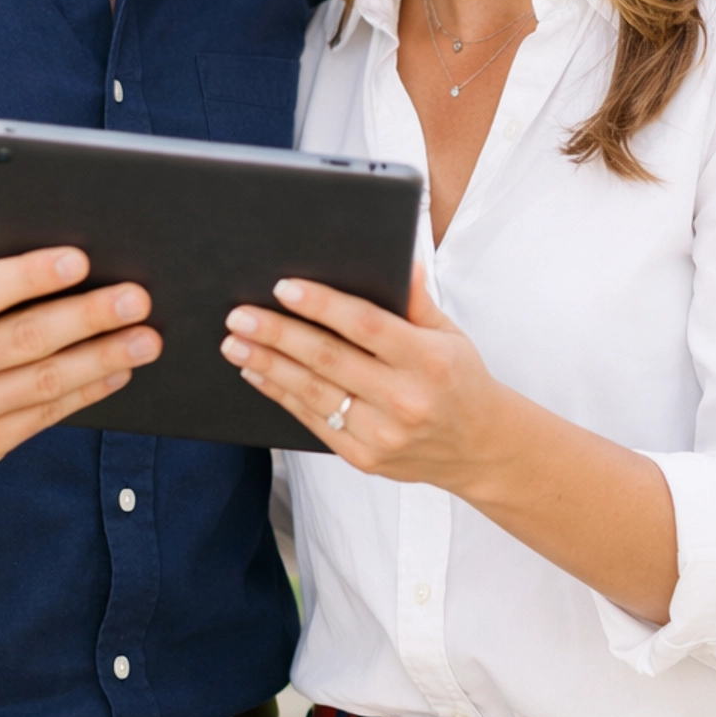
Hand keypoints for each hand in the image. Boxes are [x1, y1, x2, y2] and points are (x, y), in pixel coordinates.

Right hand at [0, 241, 159, 464]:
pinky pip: (48, 414)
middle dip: (88, 317)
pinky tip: (119, 370)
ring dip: (104, 359)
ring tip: (146, 339)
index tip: (80, 259)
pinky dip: (89, 390)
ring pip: (45, 382)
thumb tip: (49, 244)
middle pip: (25, 339)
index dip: (31, 275)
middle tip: (136, 299)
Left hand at [220, 266, 505, 495]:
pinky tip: (257, 374)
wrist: (480, 449)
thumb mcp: (450, 334)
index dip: (323, 305)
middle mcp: (405, 399)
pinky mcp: (365, 459)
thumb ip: (417, 300)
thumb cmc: (460, 380)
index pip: (367, 326)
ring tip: (235, 344)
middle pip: (329, 360)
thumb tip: (399, 257)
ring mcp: (383, 434)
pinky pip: (314, 422)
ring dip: (268, 366)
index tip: (284, 287)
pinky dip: (281, 396)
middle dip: (278, 335)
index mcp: (428, 359)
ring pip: (314, 394)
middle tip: (240, 315)